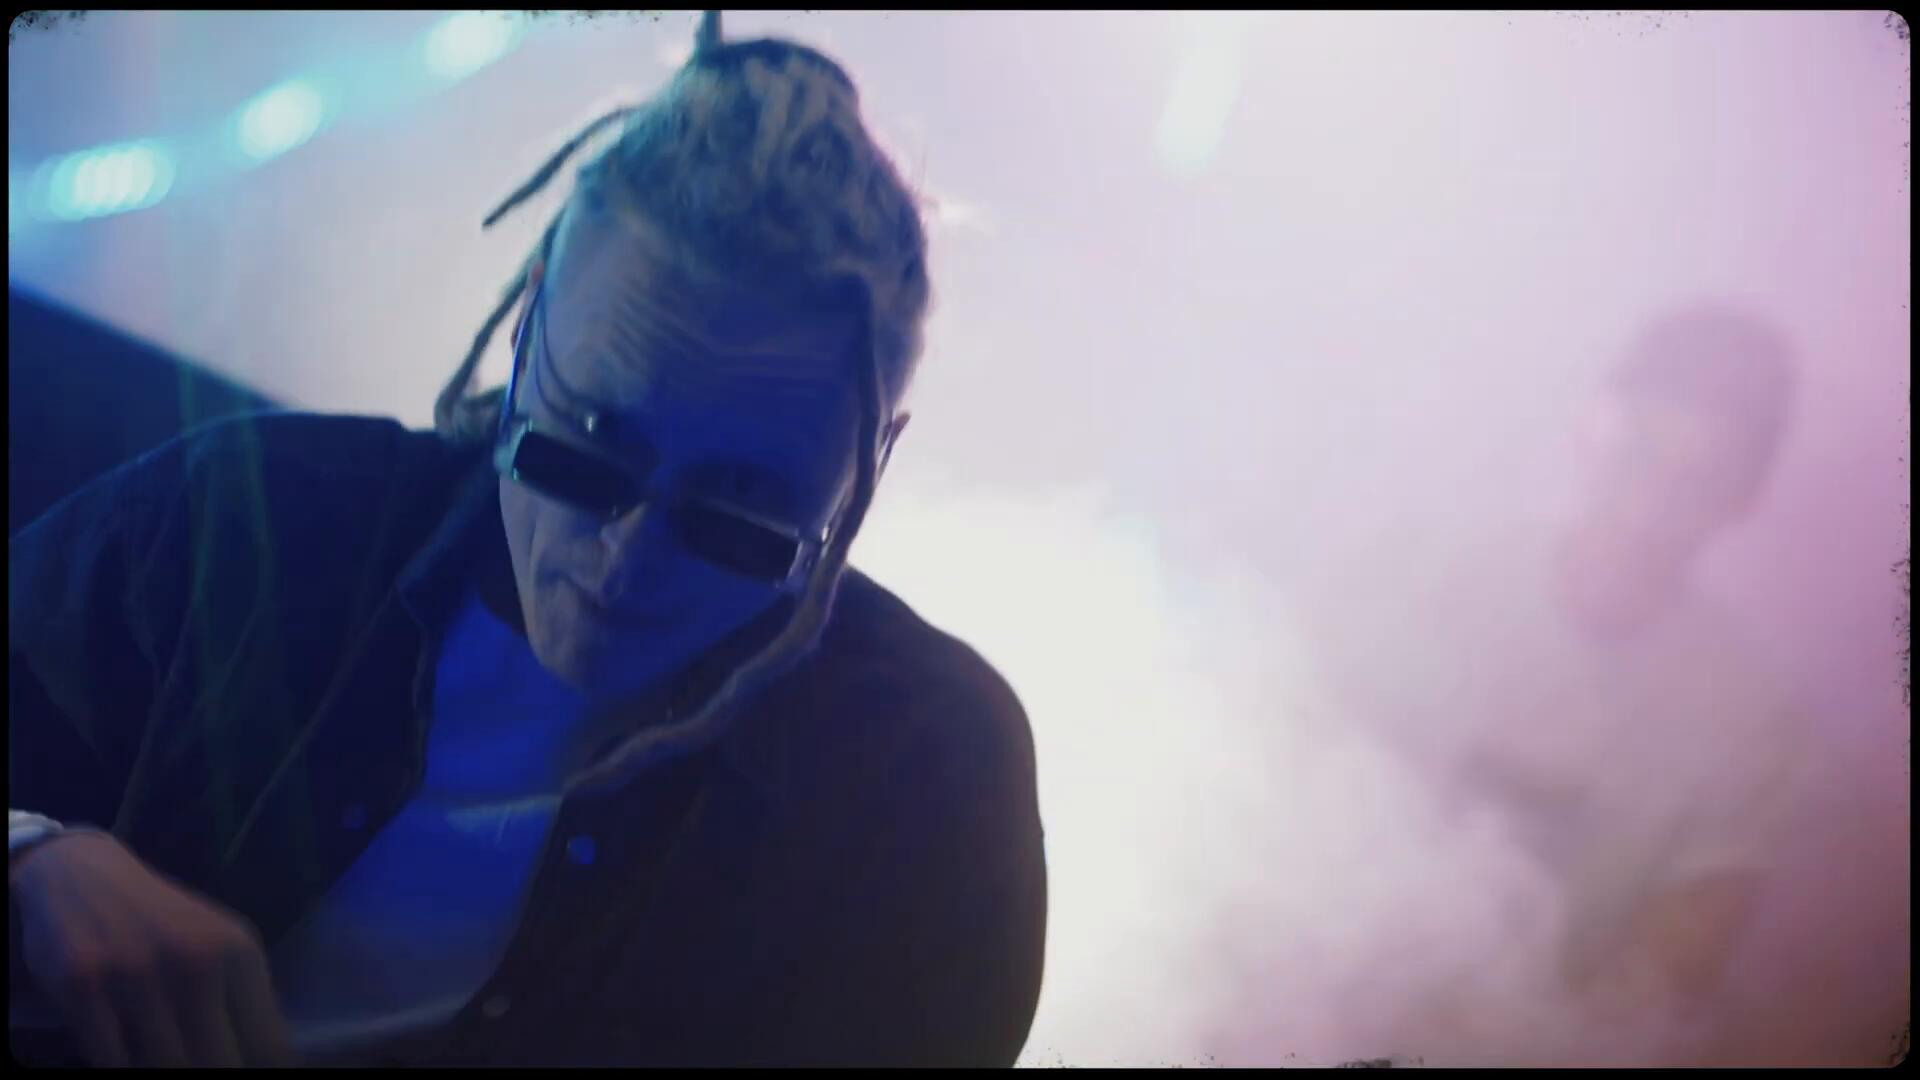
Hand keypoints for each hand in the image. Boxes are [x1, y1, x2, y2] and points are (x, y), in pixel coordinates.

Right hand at [10, 830, 295, 1066]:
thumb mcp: (218, 945)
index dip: (264, 1071)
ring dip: (164, 1069)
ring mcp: (137, 977)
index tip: (256, 1074)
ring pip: (165, 1067)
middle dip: (219, 1071)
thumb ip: (242, 1000)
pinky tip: (126, 1052)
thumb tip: (269, 1060)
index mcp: (238, 954)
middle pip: (220, 1063)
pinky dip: (122, 1064)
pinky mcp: (83, 989)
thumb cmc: (159, 921)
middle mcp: (195, 963)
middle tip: (208, 1064)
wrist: (80, 875)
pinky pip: (113, 1061)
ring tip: (169, 1055)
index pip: (268, 1045)